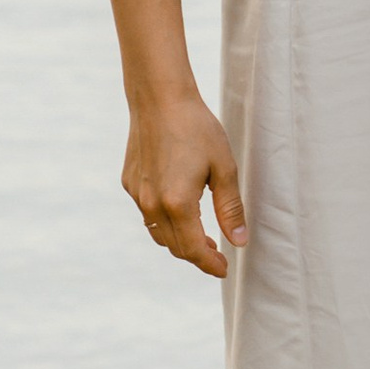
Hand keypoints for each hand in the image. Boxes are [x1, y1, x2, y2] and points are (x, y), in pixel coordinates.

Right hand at [123, 93, 248, 276]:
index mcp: (177, 204)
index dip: (210, 264)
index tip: (225, 269)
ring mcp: (137, 194)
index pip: (194, 249)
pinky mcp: (129, 182)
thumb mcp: (223, 167)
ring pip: (158, 233)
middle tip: (218, 254)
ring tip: (202, 237)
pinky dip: (164, 221)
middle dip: (197, 255)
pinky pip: (147, 213)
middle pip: (175, 246)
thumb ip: (231, 208)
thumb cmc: (197, 128)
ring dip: (179, 241)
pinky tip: (179, 209)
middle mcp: (151, 204)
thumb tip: (239, 241)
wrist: (159, 99)